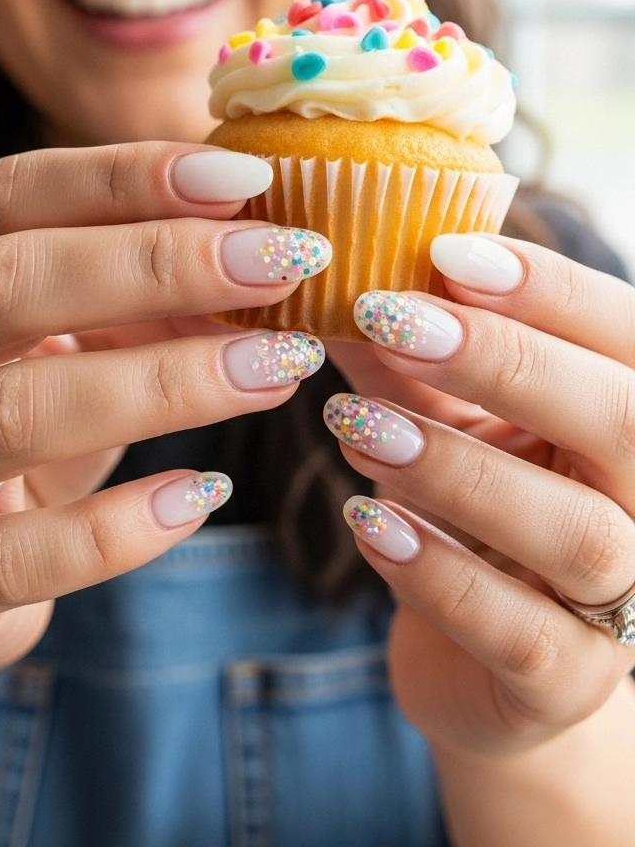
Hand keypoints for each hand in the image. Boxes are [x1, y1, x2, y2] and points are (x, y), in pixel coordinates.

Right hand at [0, 144, 327, 678]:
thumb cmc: (18, 435)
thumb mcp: (68, 345)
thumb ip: (141, 292)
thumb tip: (268, 246)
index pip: (10, 195)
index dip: (125, 175)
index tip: (247, 179)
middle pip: (7, 281)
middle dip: (158, 262)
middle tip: (282, 263)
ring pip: (14, 409)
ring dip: (163, 382)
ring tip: (278, 368)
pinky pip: (16, 552)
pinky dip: (119, 526)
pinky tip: (202, 493)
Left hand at [325, 235, 634, 755]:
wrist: (488, 662)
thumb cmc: (476, 509)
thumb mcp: (445, 415)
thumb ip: (405, 349)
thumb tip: (329, 265)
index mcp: (632, 416)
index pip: (628, 334)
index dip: (549, 288)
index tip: (447, 251)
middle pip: (623, 420)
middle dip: (505, 360)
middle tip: (391, 318)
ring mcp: (626, 602)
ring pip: (575, 532)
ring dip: (458, 468)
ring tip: (354, 425)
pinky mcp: (569, 683)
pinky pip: (520, 631)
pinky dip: (436, 573)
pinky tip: (365, 521)